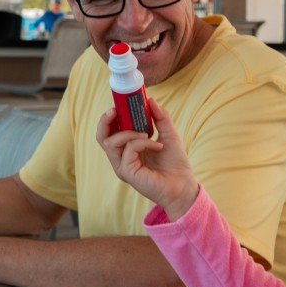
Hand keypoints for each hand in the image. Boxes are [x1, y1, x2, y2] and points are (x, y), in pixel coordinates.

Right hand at [95, 97, 199, 219]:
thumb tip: (151, 100)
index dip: (111, 117)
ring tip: (148, 133)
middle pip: (101, 137)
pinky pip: (128, 150)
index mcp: (127, 150)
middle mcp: (121, 158)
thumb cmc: (175, 164)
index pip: (110, 132)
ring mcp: (122, 166)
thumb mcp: (169, 134)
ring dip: (128, 132)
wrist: (183, 186)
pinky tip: (157, 146)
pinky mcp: (127, 172)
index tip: (120, 104)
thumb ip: (160, 118)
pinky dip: (142, 143)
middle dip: (105, 121)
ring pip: (110, 142)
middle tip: (116, 109)